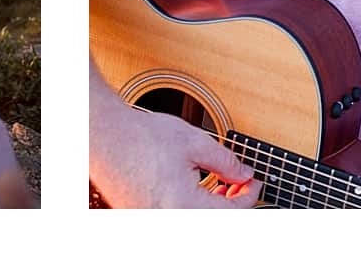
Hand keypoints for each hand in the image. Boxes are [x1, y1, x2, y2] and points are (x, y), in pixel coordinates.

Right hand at [91, 105, 261, 209]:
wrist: (105, 137)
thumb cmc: (142, 138)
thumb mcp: (193, 142)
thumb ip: (224, 161)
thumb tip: (243, 173)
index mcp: (187, 209)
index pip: (232, 213)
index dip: (249, 196)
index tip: (255, 181)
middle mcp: (172, 223)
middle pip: (216, 222)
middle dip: (233, 204)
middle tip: (240, 182)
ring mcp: (157, 223)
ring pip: (197, 220)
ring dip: (214, 206)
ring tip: (220, 183)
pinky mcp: (145, 219)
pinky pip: (179, 217)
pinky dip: (193, 206)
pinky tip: (196, 187)